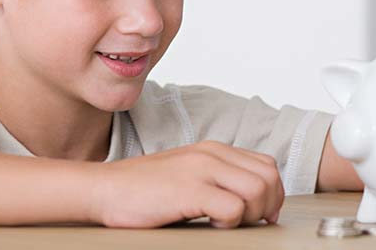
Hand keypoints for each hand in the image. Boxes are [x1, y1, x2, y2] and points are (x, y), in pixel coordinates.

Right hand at [89, 141, 283, 227]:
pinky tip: (213, 225)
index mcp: (213, 150)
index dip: (273, 194)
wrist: (102, 189)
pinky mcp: (189, 190)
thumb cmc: (141, 190)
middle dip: (268, 205)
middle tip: (250, 223)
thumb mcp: (186, 173)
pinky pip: (233, 207)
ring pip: (258, 190)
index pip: (266, 166)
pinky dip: (231, 222)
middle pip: (269, 176)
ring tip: (229, 223)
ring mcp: (200, 170)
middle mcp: (211, 155)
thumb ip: (216, 178)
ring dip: (251, 214)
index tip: (262, 214)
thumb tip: (250, 200)